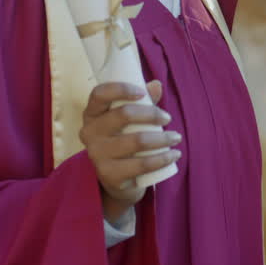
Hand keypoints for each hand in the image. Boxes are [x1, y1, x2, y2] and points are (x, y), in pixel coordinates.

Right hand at [79, 80, 179, 223]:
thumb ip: (142, 101)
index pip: (100, 94)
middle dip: (152, 114)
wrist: (114, 179)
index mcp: (91, 114)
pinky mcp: (110, 175)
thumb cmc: (123, 139)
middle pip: (124, 114)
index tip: (143, 93)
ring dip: (163, 138)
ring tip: (176, 137)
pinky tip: (174, 155)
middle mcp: (89, 133)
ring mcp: (98, 155)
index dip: (121, 89)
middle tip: (168, 118)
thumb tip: (156, 85)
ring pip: (137, 140)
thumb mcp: (128, 120)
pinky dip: (163, 158)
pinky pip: (143, 164)